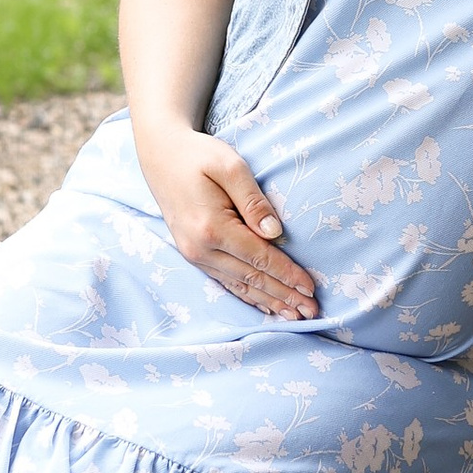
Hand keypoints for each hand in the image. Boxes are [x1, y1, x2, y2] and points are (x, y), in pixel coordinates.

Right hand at [135, 124, 317, 320]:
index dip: (287, 274)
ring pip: (239, 285)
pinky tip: (265, 306)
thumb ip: (254, 201)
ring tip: (295, 316)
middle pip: (251, 278)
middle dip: (284, 296)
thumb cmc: (197, 156)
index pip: (259, 257)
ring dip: (269, 302)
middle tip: (312, 312)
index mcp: (211, 227)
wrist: (160, 156)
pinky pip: (226, 281)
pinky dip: (248, 296)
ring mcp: (194, 255)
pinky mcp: (193, 254)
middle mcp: (200, 249)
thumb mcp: (229, 166)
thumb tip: (276, 235)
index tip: (311, 287)